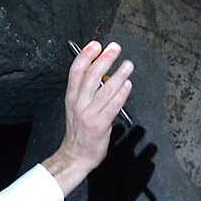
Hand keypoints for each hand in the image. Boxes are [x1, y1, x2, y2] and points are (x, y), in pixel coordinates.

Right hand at [43, 41, 132, 196]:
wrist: (75, 156)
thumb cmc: (79, 131)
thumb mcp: (78, 107)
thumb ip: (89, 91)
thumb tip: (106, 74)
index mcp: (71, 97)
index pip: (76, 71)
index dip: (85, 56)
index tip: (96, 45)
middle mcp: (78, 103)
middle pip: (91, 76)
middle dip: (104, 59)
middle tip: (115, 48)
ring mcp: (89, 114)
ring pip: (104, 90)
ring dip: (118, 75)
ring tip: (128, 64)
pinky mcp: (99, 125)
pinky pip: (112, 106)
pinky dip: (121, 95)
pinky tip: (128, 85)